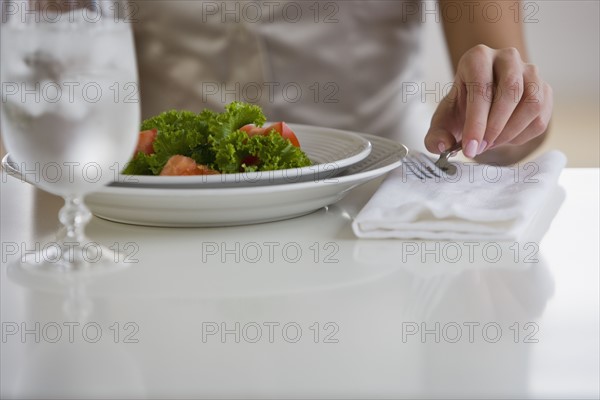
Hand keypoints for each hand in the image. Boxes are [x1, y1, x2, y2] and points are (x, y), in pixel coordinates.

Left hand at [424, 45, 552, 158]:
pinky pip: (541, 117)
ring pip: (532, 103)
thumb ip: (435, 136)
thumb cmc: (461, 108)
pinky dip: (523, 135)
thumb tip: (442, 146)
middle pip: (511, 91)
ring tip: (491, 144)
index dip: (476, 122)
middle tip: (480, 148)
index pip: (481, 87)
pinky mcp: (544, 90)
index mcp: (477, 57)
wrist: (481, 104)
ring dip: (511, 132)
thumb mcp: (442, 121)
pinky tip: (505, 139)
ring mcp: (530, 71)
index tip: (469, 147)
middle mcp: (507, 57)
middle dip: (495, 127)